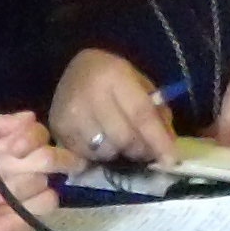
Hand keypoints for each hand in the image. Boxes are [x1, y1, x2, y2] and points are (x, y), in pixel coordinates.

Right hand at [47, 47, 178, 168]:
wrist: (74, 69)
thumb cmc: (113, 77)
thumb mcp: (140, 84)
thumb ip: (157, 112)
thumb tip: (168, 146)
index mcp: (114, 75)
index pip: (140, 115)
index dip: (157, 140)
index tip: (171, 160)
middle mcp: (90, 93)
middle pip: (124, 138)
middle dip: (140, 150)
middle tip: (145, 151)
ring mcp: (71, 112)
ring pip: (105, 151)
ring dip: (119, 153)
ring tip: (120, 141)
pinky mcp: (58, 127)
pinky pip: (86, 156)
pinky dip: (99, 155)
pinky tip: (101, 142)